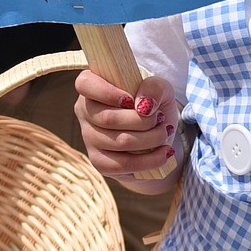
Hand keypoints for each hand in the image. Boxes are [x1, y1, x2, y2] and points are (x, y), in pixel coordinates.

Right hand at [75, 69, 179, 189]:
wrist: (158, 135)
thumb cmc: (154, 106)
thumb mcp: (161, 89)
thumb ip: (155, 87)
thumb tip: (144, 105)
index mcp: (93, 86)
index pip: (85, 84)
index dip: (107, 92)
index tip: (131, 100)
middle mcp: (85, 111)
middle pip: (108, 119)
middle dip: (143, 121)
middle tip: (161, 119)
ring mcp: (89, 138)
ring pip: (119, 142)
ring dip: (151, 139)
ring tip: (165, 134)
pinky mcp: (99, 162)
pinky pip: (122, 165)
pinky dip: (149, 160)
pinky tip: (164, 153)